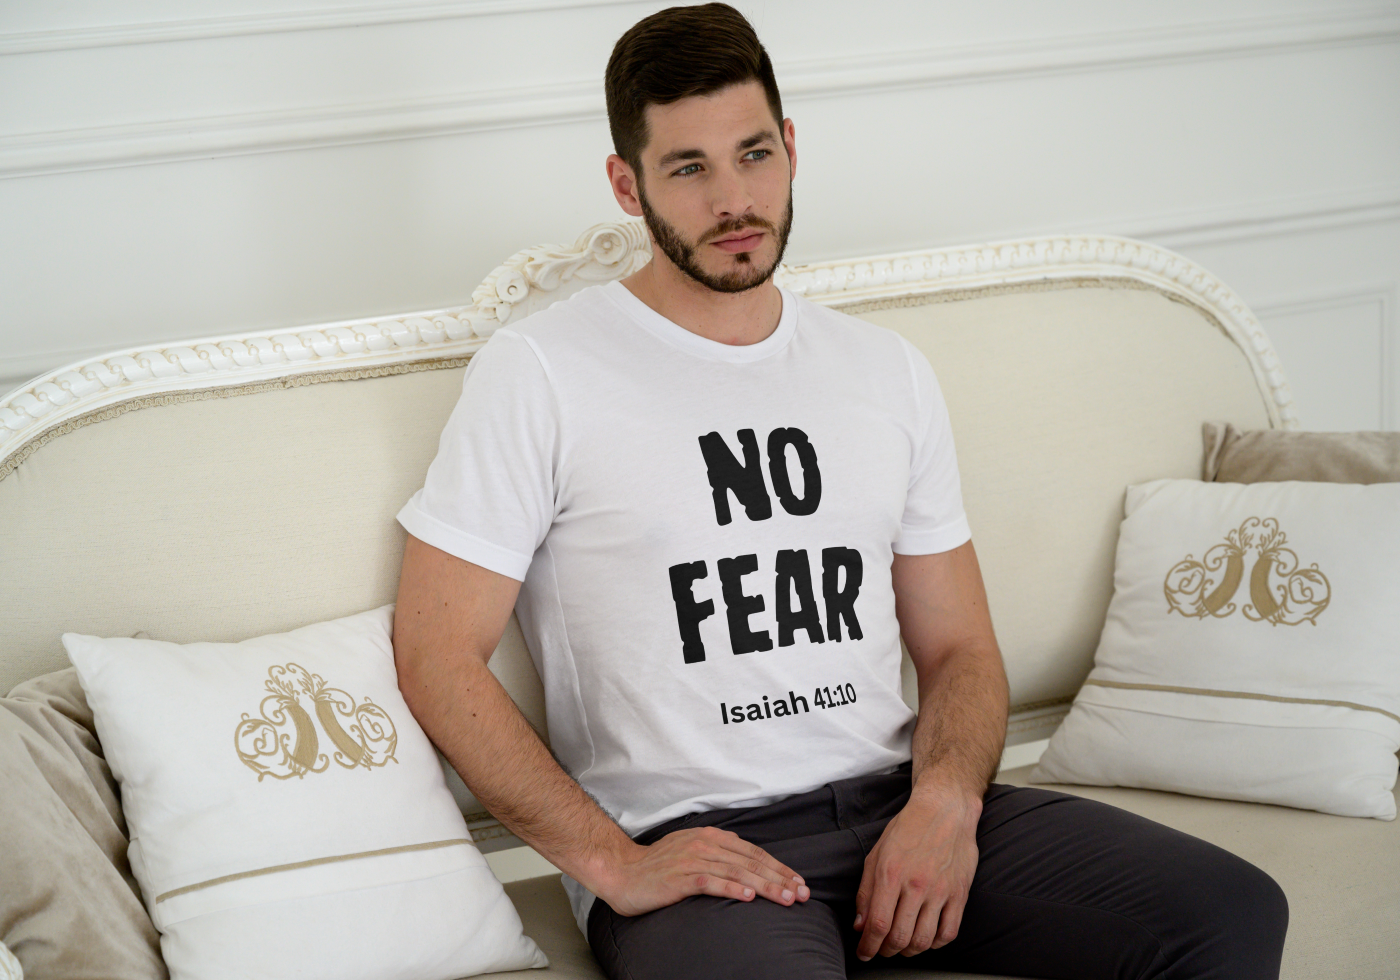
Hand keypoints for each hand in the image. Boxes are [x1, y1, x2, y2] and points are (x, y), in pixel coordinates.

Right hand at [600, 825, 809, 916]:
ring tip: (786, 898)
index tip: (799, 882)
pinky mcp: (681, 878)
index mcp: (711, 836)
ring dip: (765, 886)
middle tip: (802, 893)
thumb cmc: (658, 866)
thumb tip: (746, 862)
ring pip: (738, 873)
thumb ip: (718, 853)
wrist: (622, 871)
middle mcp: (705, 844)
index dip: (779, 867)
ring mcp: (693, 860)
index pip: (753, 852)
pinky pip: (712, 882)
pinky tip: (750, 897)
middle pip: (751, 862)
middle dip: (780, 878)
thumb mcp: (692, 851)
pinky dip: (733, 889)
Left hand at [853, 783, 981, 959]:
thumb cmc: (908, 829)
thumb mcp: (876, 854)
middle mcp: (916, 885)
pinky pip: (949, 933)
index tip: (863, 953)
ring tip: (901, 946)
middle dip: (885, 951)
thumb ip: (866, 892)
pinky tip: (926, 938)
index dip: (868, 946)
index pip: (878, 924)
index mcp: (891, 874)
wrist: (944, 809)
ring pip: (924, 940)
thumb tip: (860, 925)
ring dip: (908, 951)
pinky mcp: (960, 894)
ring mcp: (941, 891)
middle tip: (881, 950)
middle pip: (900, 937)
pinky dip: (935, 944)